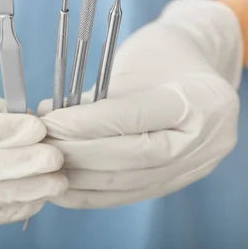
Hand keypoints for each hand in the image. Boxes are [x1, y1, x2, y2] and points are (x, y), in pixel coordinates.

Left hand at [38, 0, 242, 208]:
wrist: (202, 70)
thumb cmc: (165, 54)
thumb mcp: (137, 59)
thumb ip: (98, 94)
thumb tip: (46, 116)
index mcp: (202, 99)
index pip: (134, 118)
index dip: (86, 124)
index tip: (50, 123)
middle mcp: (206, 140)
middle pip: (132, 158)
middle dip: (79, 154)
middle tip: (42, 146)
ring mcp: (195, 167)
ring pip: (129, 183)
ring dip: (81, 178)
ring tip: (46, 165)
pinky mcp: (178, 183)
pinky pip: (130, 195)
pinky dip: (93, 194)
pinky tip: (64, 186)